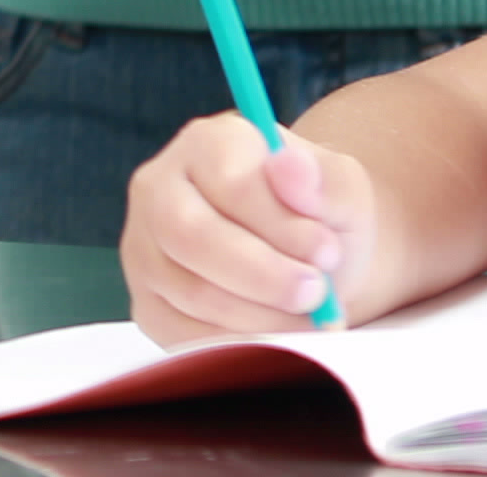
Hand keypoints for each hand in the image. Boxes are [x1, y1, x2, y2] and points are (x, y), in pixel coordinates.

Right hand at [119, 112, 375, 343]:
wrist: (306, 263)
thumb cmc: (320, 219)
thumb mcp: (343, 193)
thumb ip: (324, 182)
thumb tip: (290, 167)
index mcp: (206, 142)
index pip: (229, 181)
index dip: (280, 223)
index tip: (328, 251)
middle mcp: (159, 188)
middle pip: (189, 235)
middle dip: (262, 275)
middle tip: (316, 295)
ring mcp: (144, 248)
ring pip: (191, 292)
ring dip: (261, 314)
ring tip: (307, 316)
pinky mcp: (148, 305)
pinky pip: (184, 335)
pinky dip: (239, 343)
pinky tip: (277, 332)